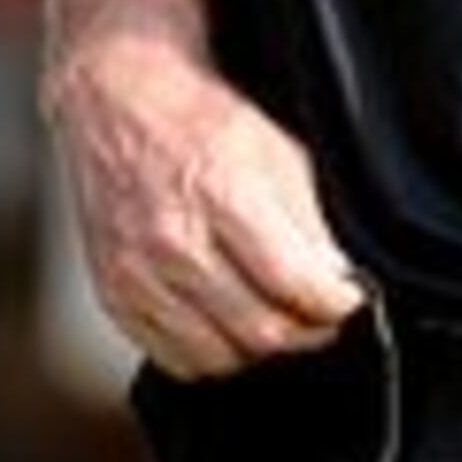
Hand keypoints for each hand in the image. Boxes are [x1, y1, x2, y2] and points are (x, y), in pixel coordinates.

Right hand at [46, 26, 364, 378]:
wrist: (115, 102)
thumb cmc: (193, 116)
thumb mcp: (274, 149)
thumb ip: (307, 221)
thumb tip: (335, 279)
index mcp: (220, 194)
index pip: (293, 283)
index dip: (336, 304)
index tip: (347, 300)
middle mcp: (173, 241)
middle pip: (260, 330)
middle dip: (307, 331)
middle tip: (319, 316)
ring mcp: (137, 274)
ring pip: (220, 357)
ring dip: (258, 348)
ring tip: (273, 319)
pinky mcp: (114, 295)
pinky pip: (175, 359)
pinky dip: (209, 354)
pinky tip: (224, 326)